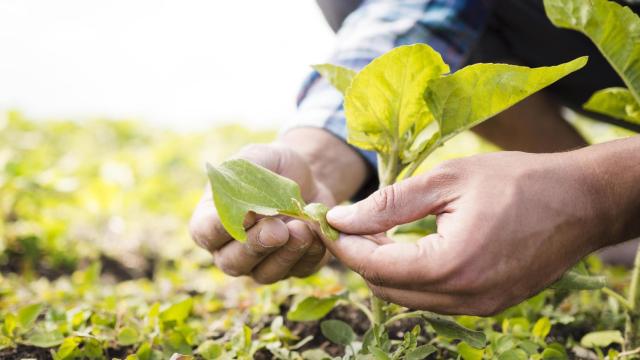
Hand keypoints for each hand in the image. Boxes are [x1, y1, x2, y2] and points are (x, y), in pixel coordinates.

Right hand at [189, 143, 334, 283]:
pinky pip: (299, 271)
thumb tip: (245, 208)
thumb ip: (244, 177)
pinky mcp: (293, 268)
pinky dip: (310, 254)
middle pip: (233, 262)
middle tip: (277, 229)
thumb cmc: (272, 166)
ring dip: (285, 254)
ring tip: (302, 229)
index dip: (221, 228)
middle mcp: (231, 249)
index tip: (245, 214)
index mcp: (212, 220)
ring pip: (265, 274)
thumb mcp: (257, 158)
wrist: (309, 177)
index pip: (205, 233)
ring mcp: (261, 264)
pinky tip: (317, 233)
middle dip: (256, 245)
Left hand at [324, 151, 610, 314]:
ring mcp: (479, 307)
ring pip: (408, 298)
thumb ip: (389, 203)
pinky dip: (413, 276)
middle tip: (348, 224)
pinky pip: (434, 298)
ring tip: (376, 231)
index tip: (326, 222)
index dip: (344, 245)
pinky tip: (409, 246)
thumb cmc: (517, 181)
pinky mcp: (489, 305)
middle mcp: (463, 297)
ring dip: (385, 268)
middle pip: (386, 289)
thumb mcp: (447, 180)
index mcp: (451, 264)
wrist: (581, 201)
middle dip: (360, 257)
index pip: (375, 266)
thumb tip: (340, 218)